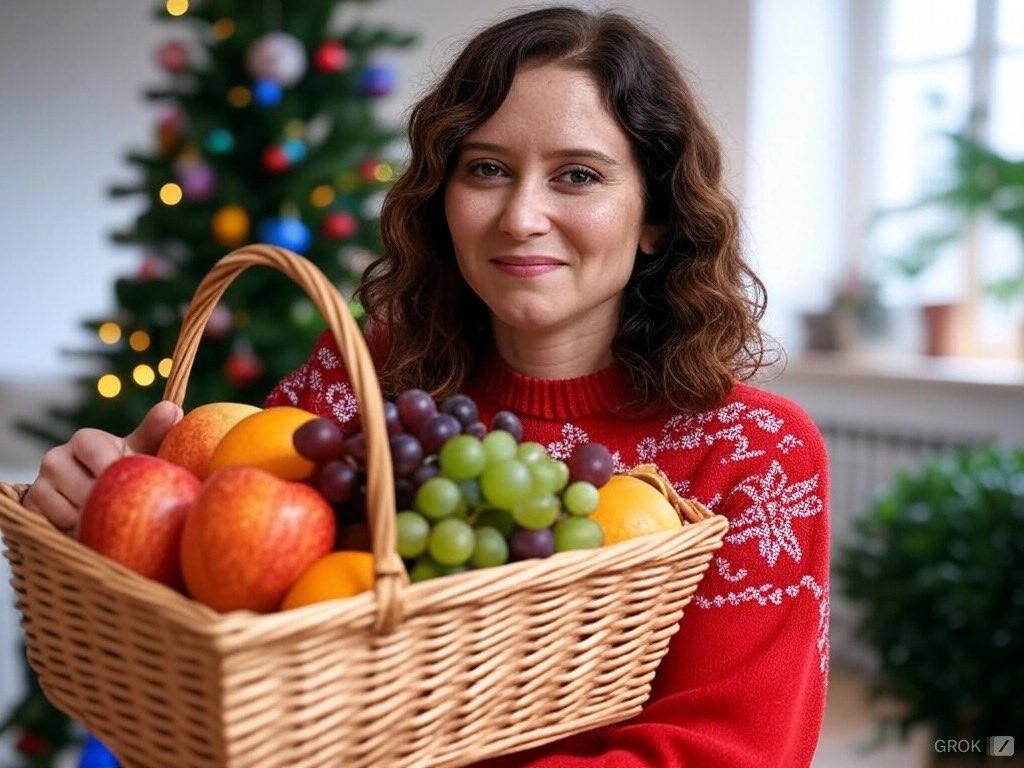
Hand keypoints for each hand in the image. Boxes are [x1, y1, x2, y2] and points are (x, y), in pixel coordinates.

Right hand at [22, 401, 182, 534]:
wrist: (97, 500)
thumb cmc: (127, 471)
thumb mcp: (142, 451)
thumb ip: (156, 431)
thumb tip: (172, 409)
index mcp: (84, 440)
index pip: (96, 450)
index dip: (116, 468)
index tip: (133, 483)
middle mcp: (55, 457)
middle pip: (84, 485)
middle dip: (109, 502)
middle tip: (127, 511)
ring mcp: (39, 483)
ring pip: (70, 510)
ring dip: (94, 522)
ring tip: (111, 523)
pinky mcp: (30, 508)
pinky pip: (56, 527)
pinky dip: (75, 533)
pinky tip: (90, 532)